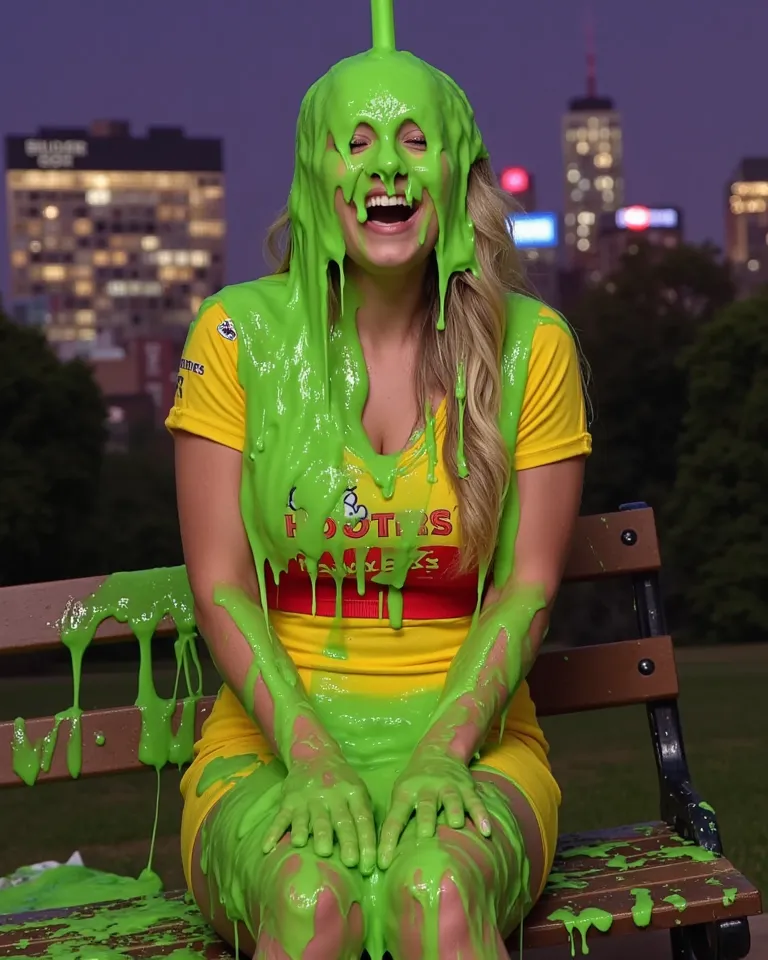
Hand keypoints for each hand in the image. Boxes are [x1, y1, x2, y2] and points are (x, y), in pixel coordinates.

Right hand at [263, 750, 376, 874]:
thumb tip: (373, 854)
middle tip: (349, 862)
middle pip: (339, 820)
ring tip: (308, 848)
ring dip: (308, 833)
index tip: (369, 865)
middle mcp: (331, 795)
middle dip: (345, 841)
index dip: (367, 842)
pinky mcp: (289, 800)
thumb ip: (364, 816)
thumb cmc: (342, 782)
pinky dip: (273, 833)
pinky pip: (280, 818)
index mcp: (352, 793)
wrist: (315, 755)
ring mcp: (308, 798)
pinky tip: (267, 847)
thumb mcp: (358, 791)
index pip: (362, 818)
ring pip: (309, 819)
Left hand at [377, 745, 490, 869]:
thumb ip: (396, 819)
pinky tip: (486, 831)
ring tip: (455, 824)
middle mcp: (427, 788)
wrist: (438, 751)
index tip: (382, 862)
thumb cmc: (415, 783)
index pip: (394, 818)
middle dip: (425, 819)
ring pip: (451, 799)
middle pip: (425, 805)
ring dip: (453, 810)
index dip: (388, 840)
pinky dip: (481, 815)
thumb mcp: (400, 793)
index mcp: (406, 793)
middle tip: (425, 835)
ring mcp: (448, 787)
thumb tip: (384, 856)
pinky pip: (475, 802)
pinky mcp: (466, 787)